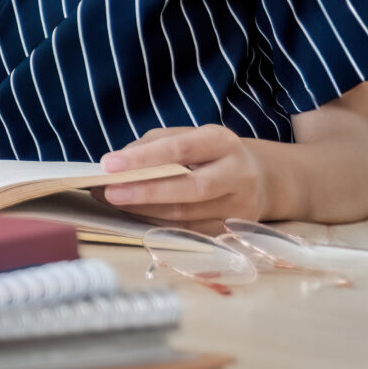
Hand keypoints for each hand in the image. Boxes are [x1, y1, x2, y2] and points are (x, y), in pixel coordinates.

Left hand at [98, 125, 282, 223]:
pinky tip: (135, 216)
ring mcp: (240, 206)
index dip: (144, 158)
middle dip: (145, 192)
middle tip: (108, 192)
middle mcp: (237, 173)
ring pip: (188, 214)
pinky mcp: (234, 230)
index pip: (181, 149)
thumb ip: (152, 145)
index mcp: (222, 141)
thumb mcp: (186, 137)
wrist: (259, 178)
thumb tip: (117, 164)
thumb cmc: (208, 154)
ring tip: (113, 202)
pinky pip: (190, 231)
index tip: (109, 164)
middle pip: (191, 188)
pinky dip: (158, 224)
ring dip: (145, 211)